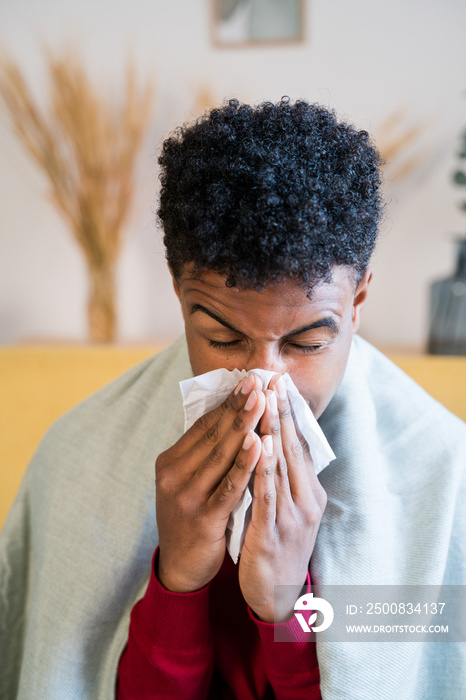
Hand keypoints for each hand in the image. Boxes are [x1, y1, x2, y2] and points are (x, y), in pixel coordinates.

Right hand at [155, 373, 265, 592]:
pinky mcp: (202, 517)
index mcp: (170, 462)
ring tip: (261, 402)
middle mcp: (173, 476)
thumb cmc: (193, 517)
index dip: (227, 403)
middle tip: (258, 381)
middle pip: (213, 435)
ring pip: (220, 455)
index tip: (248, 381)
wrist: (181, 567)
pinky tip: (258, 444)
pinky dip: (245, 464)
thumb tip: (230, 417)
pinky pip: (229, 486)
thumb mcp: (190, 482)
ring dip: (243, 426)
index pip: (202, 426)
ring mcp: (186, 497)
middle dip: (239, 406)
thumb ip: (204, 454)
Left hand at [238, 375, 326, 621]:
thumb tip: (272, 439)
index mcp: (310, 491)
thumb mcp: (288, 505)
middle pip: (294, 448)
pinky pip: (268, 496)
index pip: (300, 444)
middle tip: (274, 379)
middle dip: (282, 412)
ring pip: (283, 467)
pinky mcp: (273, 534)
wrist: (277, 594)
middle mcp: (306, 500)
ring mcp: (292, 517)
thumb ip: (283, 475)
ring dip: (275, 431)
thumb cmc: (278, 542)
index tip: (280, 383)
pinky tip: (260, 446)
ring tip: (268, 401)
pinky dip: (265, 469)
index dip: (290, 413)